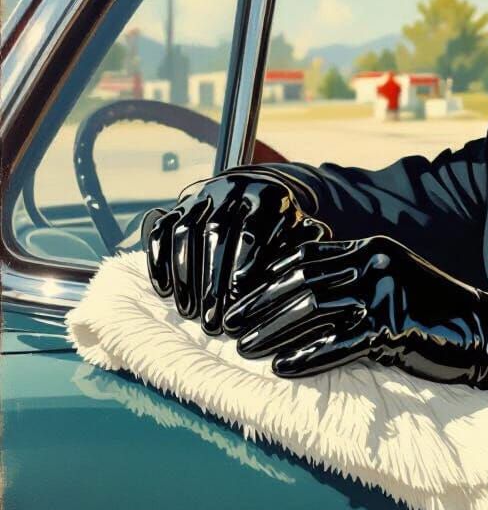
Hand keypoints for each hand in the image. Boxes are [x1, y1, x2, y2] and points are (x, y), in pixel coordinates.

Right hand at [143, 167, 330, 333]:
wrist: (262, 192)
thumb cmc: (287, 228)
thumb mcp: (302, 235)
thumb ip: (304, 254)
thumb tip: (305, 282)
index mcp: (268, 195)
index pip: (251, 229)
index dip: (243, 263)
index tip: (237, 297)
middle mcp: (232, 189)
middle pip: (216, 231)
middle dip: (212, 278)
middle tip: (213, 319)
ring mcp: (202, 196)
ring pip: (186, 231)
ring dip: (186, 274)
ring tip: (190, 312)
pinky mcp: (179, 205)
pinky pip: (161, 230)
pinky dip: (160, 260)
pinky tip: (166, 292)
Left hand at [223, 236, 487, 413]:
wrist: (483, 330)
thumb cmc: (431, 310)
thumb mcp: (390, 280)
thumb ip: (351, 279)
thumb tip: (298, 297)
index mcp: (370, 247)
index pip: (305, 255)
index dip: (265, 277)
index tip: (238, 298)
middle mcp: (374, 263)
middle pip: (300, 281)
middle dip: (258, 305)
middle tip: (226, 327)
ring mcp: (385, 293)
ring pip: (312, 309)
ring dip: (272, 331)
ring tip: (244, 350)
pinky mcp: (395, 328)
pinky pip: (339, 344)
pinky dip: (306, 357)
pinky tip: (282, 369)